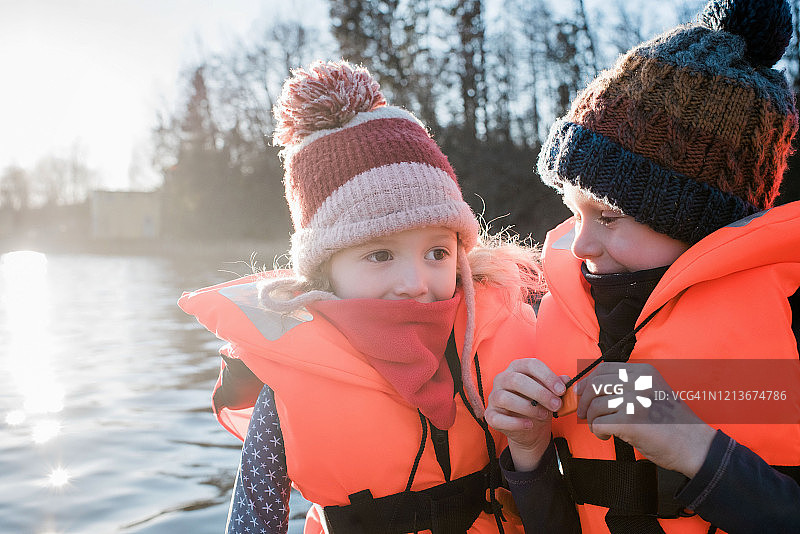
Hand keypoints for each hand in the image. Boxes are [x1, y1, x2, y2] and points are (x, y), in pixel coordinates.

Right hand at [485, 358, 568, 470]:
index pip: (530, 364)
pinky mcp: (490, 415)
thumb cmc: (539, 404)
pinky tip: (529, 425)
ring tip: (544, 415)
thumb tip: (566, 380)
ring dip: (528, 408)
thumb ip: (557, 385)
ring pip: (505, 398)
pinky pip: (498, 418)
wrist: (530, 428)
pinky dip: (515, 422)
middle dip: (539, 393)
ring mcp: (494, 397)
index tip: (561, 390)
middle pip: (516, 380)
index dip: (547, 376)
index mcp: (517, 368)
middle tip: (556, 405)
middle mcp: (502, 379)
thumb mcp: (550, 394)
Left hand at [575, 362, 715, 476]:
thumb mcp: (652, 392)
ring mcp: (634, 401)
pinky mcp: (629, 422)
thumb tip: (593, 389)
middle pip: (595, 385)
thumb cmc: (672, 423)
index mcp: (643, 373)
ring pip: (595, 406)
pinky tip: (606, 436)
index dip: (588, 382)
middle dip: (584, 401)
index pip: (604, 369)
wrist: (695, 446)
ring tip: (600, 429)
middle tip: (584, 414)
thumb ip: (628, 387)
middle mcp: (638, 383)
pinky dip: (598, 431)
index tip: (582, 393)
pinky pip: (599, 424)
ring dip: (592, 420)